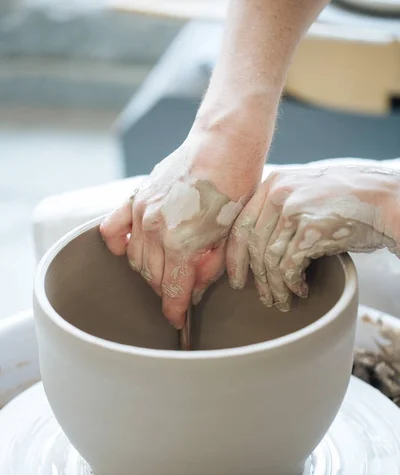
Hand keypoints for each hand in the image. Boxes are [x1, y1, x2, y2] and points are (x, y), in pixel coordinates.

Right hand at [100, 124, 266, 327]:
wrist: (223, 147)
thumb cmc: (235, 188)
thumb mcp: (231, 236)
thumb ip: (209, 267)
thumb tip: (194, 288)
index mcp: (182, 243)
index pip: (172, 290)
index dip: (175, 310)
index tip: (177, 321)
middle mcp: (156, 231)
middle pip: (152, 277)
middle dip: (167, 289)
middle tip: (181, 288)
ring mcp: (142, 213)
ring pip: (135, 259)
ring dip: (150, 271)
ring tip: (168, 269)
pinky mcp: (136, 198)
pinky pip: (114, 230)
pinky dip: (120, 245)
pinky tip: (132, 250)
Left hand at [227, 164, 399, 309]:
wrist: (385, 201)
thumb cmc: (348, 201)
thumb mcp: (305, 193)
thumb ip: (280, 208)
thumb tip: (256, 242)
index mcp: (273, 182)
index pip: (240, 224)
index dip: (234, 256)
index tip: (237, 277)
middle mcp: (279, 193)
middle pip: (252, 245)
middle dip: (255, 277)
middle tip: (262, 296)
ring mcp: (293, 210)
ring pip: (270, 260)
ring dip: (275, 287)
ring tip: (283, 300)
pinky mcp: (310, 230)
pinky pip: (289, 267)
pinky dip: (291, 284)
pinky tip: (300, 290)